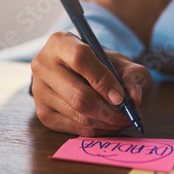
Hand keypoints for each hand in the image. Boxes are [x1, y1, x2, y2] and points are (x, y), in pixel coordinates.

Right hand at [31, 31, 151, 136]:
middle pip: (77, 95)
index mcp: (60, 42)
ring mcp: (39, 91)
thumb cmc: (98, 64)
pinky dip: (96, 130)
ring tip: (121, 119)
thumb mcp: (119, 61)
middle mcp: (43, 65)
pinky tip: (107, 124)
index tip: (121, 97)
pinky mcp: (42, 113)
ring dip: (105, 122)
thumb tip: (134, 97)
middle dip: (108, 110)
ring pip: (77, 114)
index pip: (80, 59)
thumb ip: (132, 74)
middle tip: (127, 116)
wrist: (75, 72)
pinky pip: (73, 128)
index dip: (103, 80)